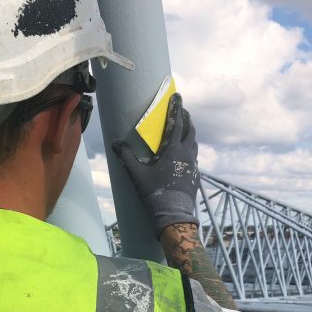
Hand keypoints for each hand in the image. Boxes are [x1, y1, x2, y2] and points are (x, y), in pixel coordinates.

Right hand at [112, 93, 200, 237]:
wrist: (174, 213)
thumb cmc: (155, 192)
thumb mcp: (137, 174)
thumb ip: (127, 157)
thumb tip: (116, 144)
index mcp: (174, 150)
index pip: (177, 123)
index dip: (177, 109)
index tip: (178, 98)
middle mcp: (186, 153)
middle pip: (190, 130)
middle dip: (186, 119)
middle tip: (182, 112)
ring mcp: (193, 164)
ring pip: (194, 143)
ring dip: (190, 134)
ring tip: (184, 130)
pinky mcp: (195, 175)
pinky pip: (194, 157)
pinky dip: (190, 149)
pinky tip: (184, 154)